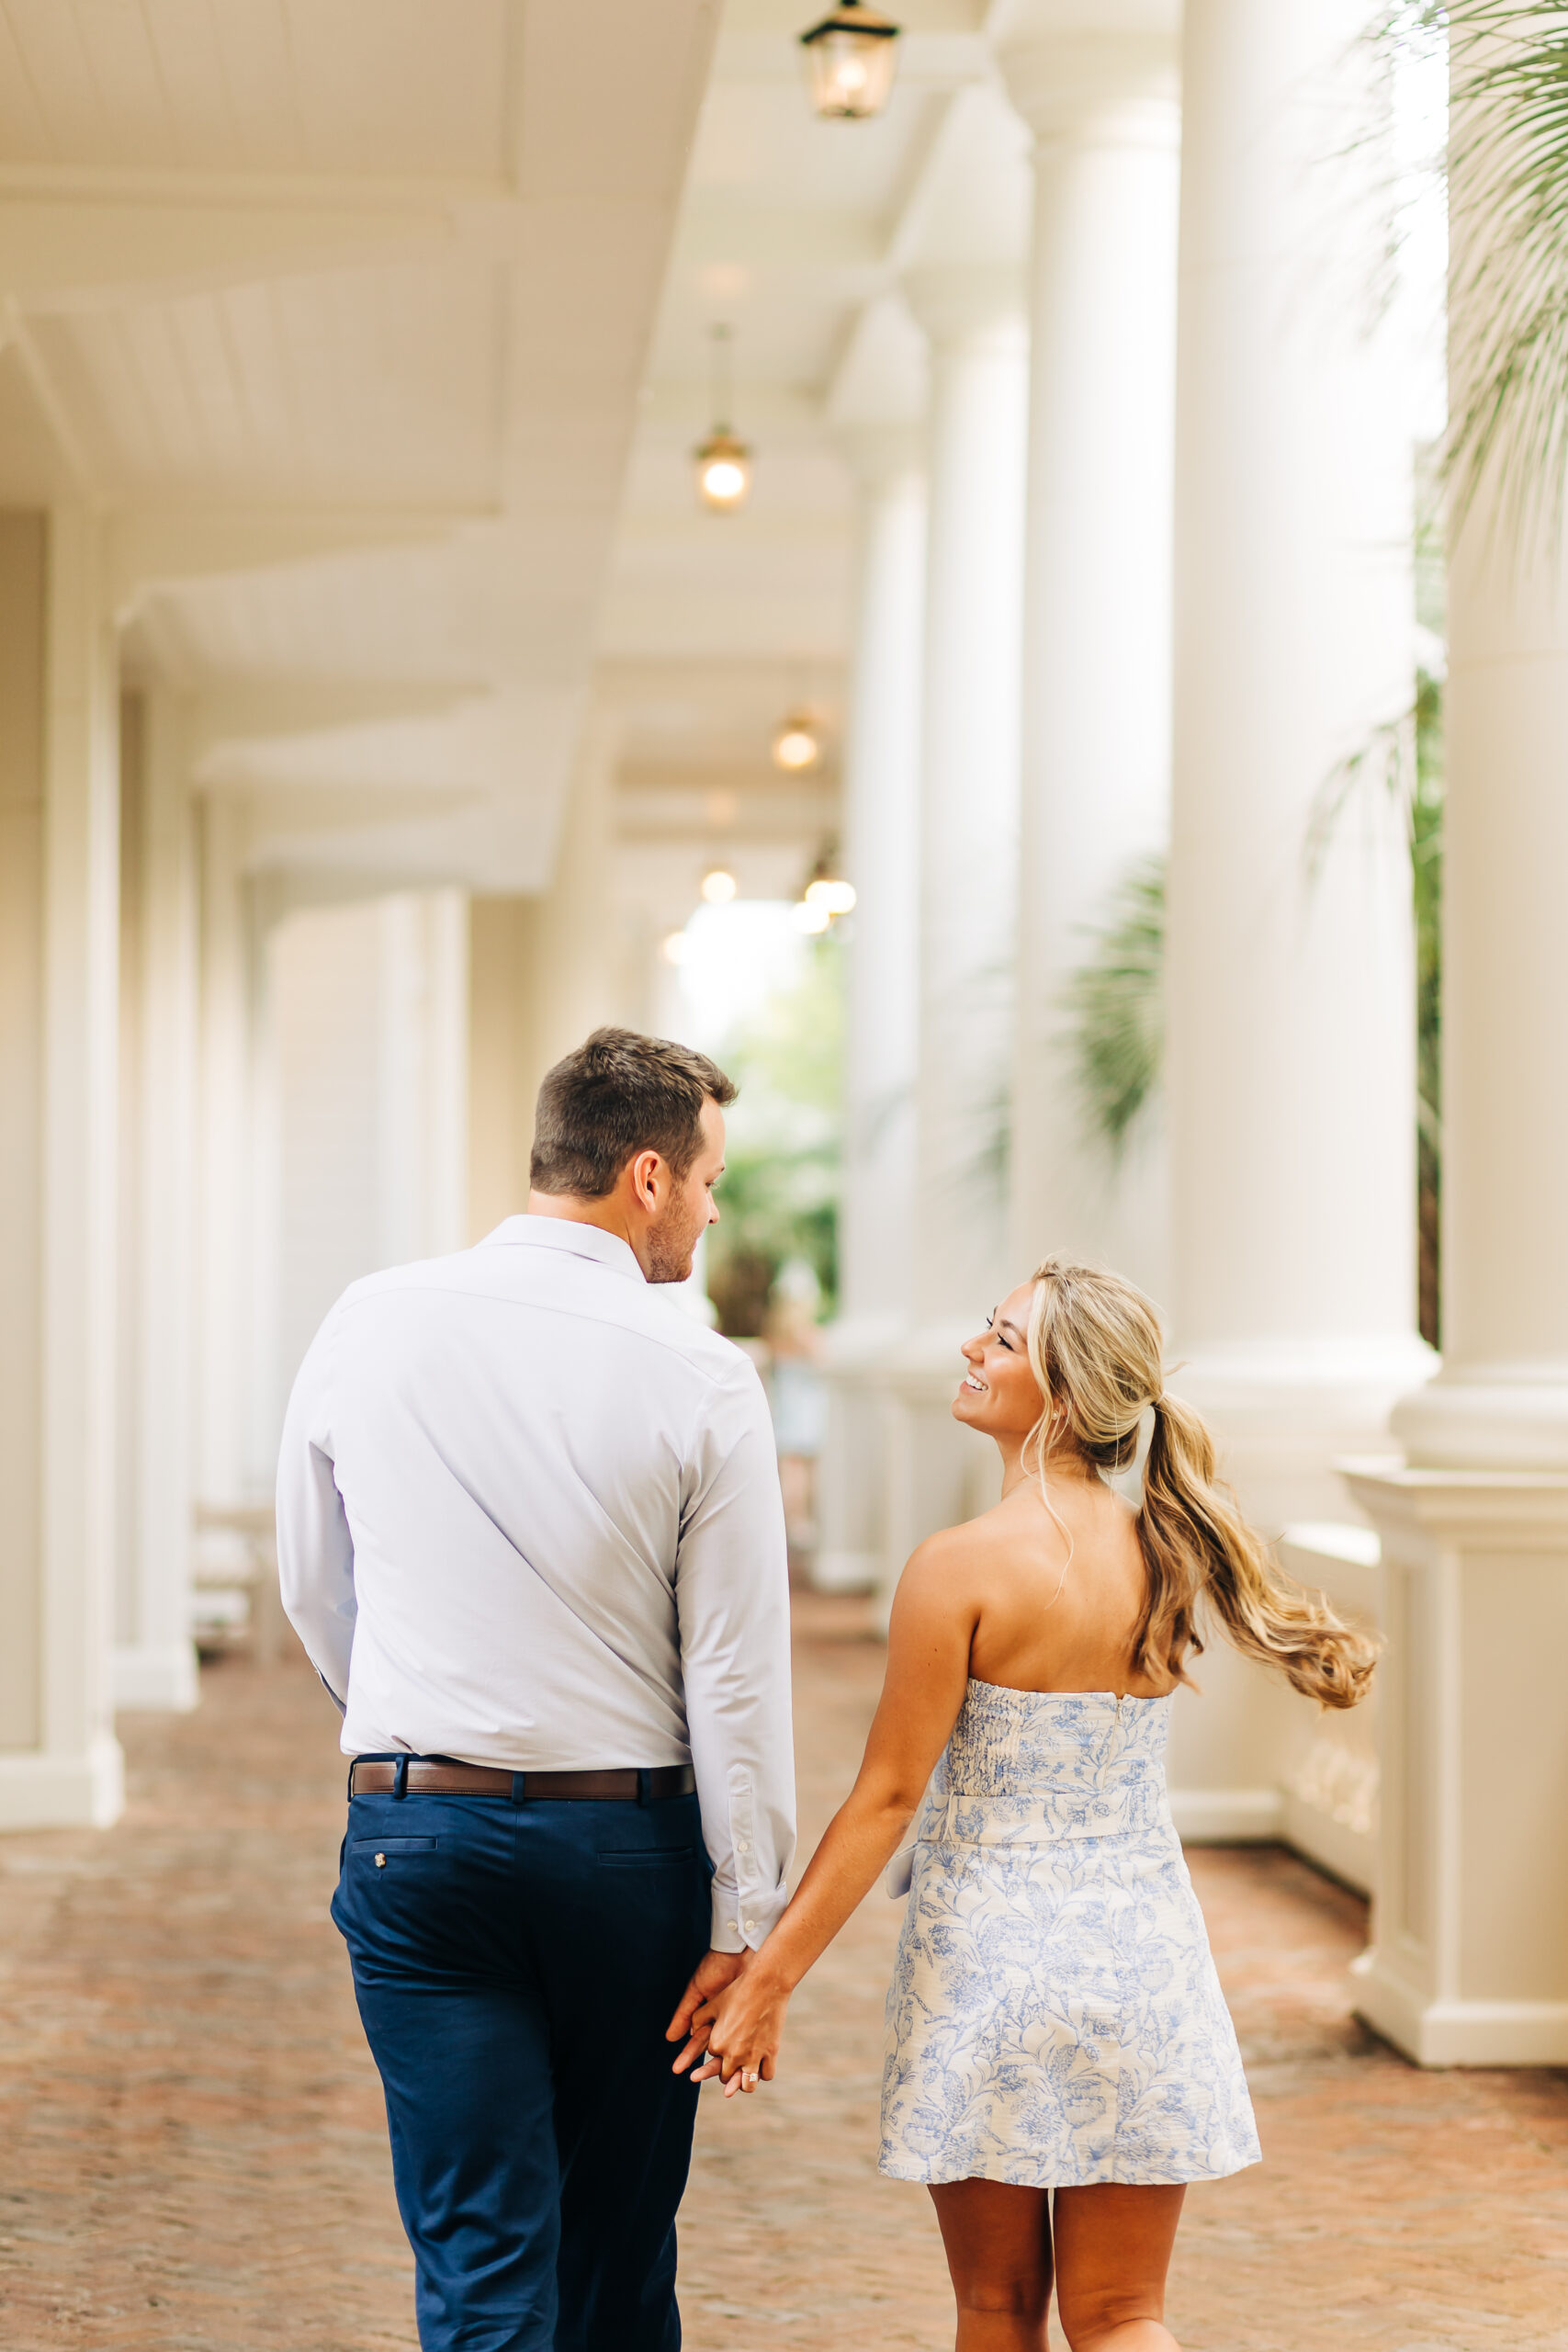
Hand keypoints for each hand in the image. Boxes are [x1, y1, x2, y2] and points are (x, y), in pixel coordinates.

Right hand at [666, 1948, 747, 2076]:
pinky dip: (749, 2055)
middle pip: (715, 2051)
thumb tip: (671, 2038)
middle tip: (696, 2080)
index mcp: (710, 2017)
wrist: (742, 1950)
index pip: (697, 2042)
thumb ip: (686, 2013)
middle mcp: (725, 2024)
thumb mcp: (698, 1990)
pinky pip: (752, 2042)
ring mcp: (740, 2023)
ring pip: (733, 2051)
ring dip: (728, 2066)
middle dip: (706, 2067)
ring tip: (724, 2082)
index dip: (688, 2055)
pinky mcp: (755, 2021)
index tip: (677, 2069)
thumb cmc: (717, 1967)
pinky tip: (746, 2068)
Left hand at [691, 1956, 790, 2097]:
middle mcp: (733, 2055)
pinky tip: (760, 2066)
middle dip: (726, 2072)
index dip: (716, 2054)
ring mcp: (753, 2056)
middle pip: (725, 2077)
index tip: (720, 2047)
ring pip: (746, 2086)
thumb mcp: (713, 2004)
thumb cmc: (737, 1991)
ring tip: (743, 2075)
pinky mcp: (771, 2053)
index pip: (711, 2062)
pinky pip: (766, 2075)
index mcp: (717, 2044)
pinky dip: (762, 2073)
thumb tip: (691, 2032)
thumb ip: (698, 2020)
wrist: (765, 1983)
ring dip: (743, 2083)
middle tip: (730, 2063)